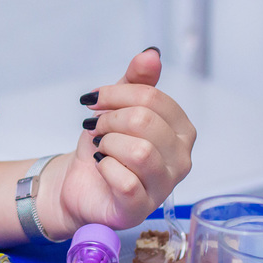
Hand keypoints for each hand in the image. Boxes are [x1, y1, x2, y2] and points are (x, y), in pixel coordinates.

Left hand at [53, 48, 194, 230]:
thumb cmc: (106, 146)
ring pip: (139, 151)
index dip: (116, 94)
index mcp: (181, 131)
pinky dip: (105, 168)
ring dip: (108, 143)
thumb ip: (136, 81)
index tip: (95, 100)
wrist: (81, 183)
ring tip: (101, 147)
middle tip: (96, 128)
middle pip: (144, 121)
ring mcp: (163, 187)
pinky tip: (102, 167)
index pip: (153, 98)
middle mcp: (181, 160)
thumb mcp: (117, 107)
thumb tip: (151, 54)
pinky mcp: (140, 209)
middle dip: (109, 120)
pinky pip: (126, 181)